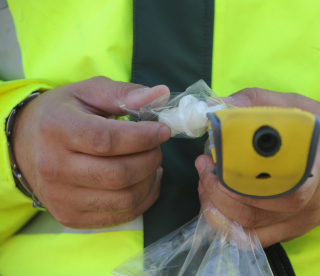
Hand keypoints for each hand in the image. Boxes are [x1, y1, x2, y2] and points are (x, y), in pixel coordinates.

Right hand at [12, 76, 170, 227]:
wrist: (25, 144)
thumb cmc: (63, 114)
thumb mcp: (89, 92)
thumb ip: (124, 93)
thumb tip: (161, 94)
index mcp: (57, 130)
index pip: (107, 141)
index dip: (143, 137)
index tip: (162, 131)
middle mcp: (55, 168)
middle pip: (119, 174)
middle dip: (150, 159)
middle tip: (156, 146)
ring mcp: (62, 198)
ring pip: (124, 199)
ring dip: (150, 180)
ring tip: (152, 162)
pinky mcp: (71, 217)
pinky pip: (121, 216)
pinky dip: (144, 198)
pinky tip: (145, 181)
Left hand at [196, 88, 319, 247]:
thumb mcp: (296, 107)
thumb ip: (257, 103)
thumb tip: (217, 105)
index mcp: (315, 166)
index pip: (281, 183)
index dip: (240, 177)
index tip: (215, 157)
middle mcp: (308, 202)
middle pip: (256, 210)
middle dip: (219, 191)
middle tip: (204, 166)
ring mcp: (299, 221)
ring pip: (250, 227)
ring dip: (218, 207)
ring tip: (206, 183)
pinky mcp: (291, 230)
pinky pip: (255, 238)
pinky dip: (228, 226)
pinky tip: (216, 205)